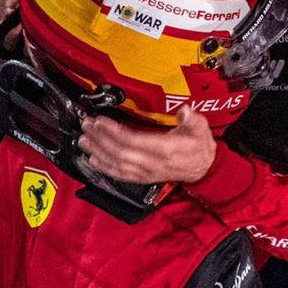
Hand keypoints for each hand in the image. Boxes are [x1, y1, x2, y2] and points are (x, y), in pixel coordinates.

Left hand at [79, 105, 216, 183]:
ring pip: (117, 164)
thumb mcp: (201, 128)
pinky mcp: (144, 177)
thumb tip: (184, 110)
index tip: (101, 121)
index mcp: (166, 149)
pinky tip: (93, 160)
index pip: (134, 141)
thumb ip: (192, 119)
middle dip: (101, 139)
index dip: (114, 131)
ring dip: (98, 152)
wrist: (203, 168)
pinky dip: (105, 167)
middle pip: (120, 153)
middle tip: (87, 126)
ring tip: (84, 140)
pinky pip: (121, 174)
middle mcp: (153, 163)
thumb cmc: (199, 146)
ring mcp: (147, 172)